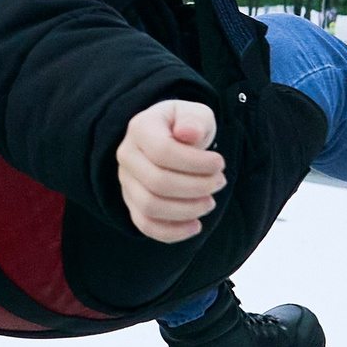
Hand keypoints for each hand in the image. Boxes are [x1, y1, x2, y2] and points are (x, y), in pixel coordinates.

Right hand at [117, 99, 223, 243]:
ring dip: (187, 210)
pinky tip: (195, 226)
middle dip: (196, 187)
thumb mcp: (196, 113)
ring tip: (209, 202)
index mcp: (140, 128)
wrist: (168, 138)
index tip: (220, 163)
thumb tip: (188, 133)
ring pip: (150, 207)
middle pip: (157, 182)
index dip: (196, 163)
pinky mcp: (131, 203)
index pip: (162, 151)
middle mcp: (126, 155)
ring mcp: (126, 182)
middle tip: (219, 182)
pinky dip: (172, 232)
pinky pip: (145, 225)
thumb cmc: (185, 126)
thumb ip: (195, 120)